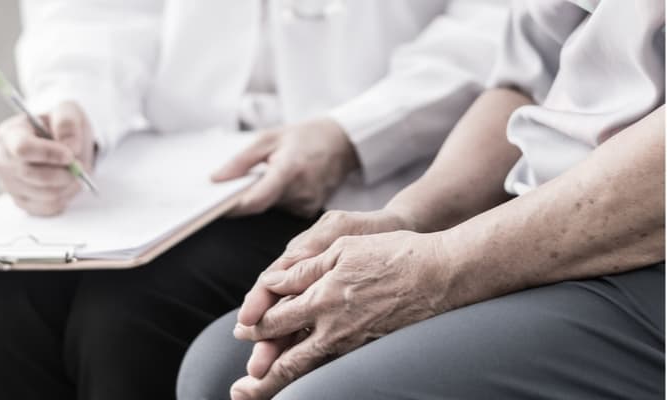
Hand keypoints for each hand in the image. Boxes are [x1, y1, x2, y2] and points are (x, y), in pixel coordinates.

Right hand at [0, 101, 94, 215]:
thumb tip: (69, 146)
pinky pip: (47, 207)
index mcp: (9, 133)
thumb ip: (68, 123)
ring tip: (76, 173)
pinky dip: (64, 198)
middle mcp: (2, 160)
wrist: (63, 146)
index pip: (23, 148)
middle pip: (31, 175)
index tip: (70, 155)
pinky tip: (67, 185)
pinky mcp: (21, 201)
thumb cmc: (61, 127)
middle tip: (80, 167)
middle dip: (63, 173)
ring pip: (43, 194)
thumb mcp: (68, 112)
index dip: (48, 154)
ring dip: (68, 186)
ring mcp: (9, 183)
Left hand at [212, 118, 357, 216]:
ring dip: (262, 195)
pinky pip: (282, 208)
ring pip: (270, 207)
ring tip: (269, 173)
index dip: (233, 206)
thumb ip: (241, 161)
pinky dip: (275, 197)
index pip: (256, 200)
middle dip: (244, 196)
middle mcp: (301, 191)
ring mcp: (307, 204)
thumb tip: (215, 179)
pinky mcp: (310, 211)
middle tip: (236, 183)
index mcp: (290, 170)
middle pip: (260, 204)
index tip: (215, 205)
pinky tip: (283, 182)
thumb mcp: (269, 138)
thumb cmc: (305, 136)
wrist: (342, 143)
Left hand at [235, 209, 413, 383]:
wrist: (441, 274)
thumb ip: (304, 269)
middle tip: (239, 390)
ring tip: (258, 394)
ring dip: (281, 385)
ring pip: (309, 370)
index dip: (255, 325)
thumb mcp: (342, 247)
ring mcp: (353, 343)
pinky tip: (305, 379)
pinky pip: (333, 367)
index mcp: (322, 298)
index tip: (241, 329)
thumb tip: (271, 281)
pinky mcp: (370, 349)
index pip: (276, 319)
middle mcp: (334, 328)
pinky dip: (312, 377)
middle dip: (260, 376)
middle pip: (287, 360)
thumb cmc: (394, 253)